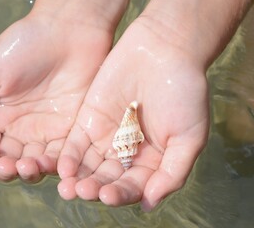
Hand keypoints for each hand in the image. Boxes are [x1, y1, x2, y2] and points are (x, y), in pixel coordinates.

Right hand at [0, 0, 131, 181]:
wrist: (68, 32)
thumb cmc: (24, 46)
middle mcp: (22, 128)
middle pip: (11, 160)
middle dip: (7, 168)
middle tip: (9, 165)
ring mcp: (48, 130)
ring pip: (37, 162)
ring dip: (30, 171)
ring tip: (29, 165)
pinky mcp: (72, 130)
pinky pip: (63, 155)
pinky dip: (57, 165)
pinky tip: (52, 164)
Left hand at [57, 19, 208, 210]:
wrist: (165, 49)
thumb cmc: (185, 93)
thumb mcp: (189, 137)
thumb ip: (172, 173)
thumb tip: (148, 204)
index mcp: (152, 161)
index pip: (133, 186)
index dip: (122, 194)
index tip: (110, 196)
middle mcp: (128, 152)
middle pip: (108, 179)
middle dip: (95, 188)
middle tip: (83, 193)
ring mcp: (107, 136)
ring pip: (89, 165)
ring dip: (78, 178)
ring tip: (68, 188)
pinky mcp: (90, 118)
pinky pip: (76, 143)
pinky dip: (70, 156)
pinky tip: (64, 167)